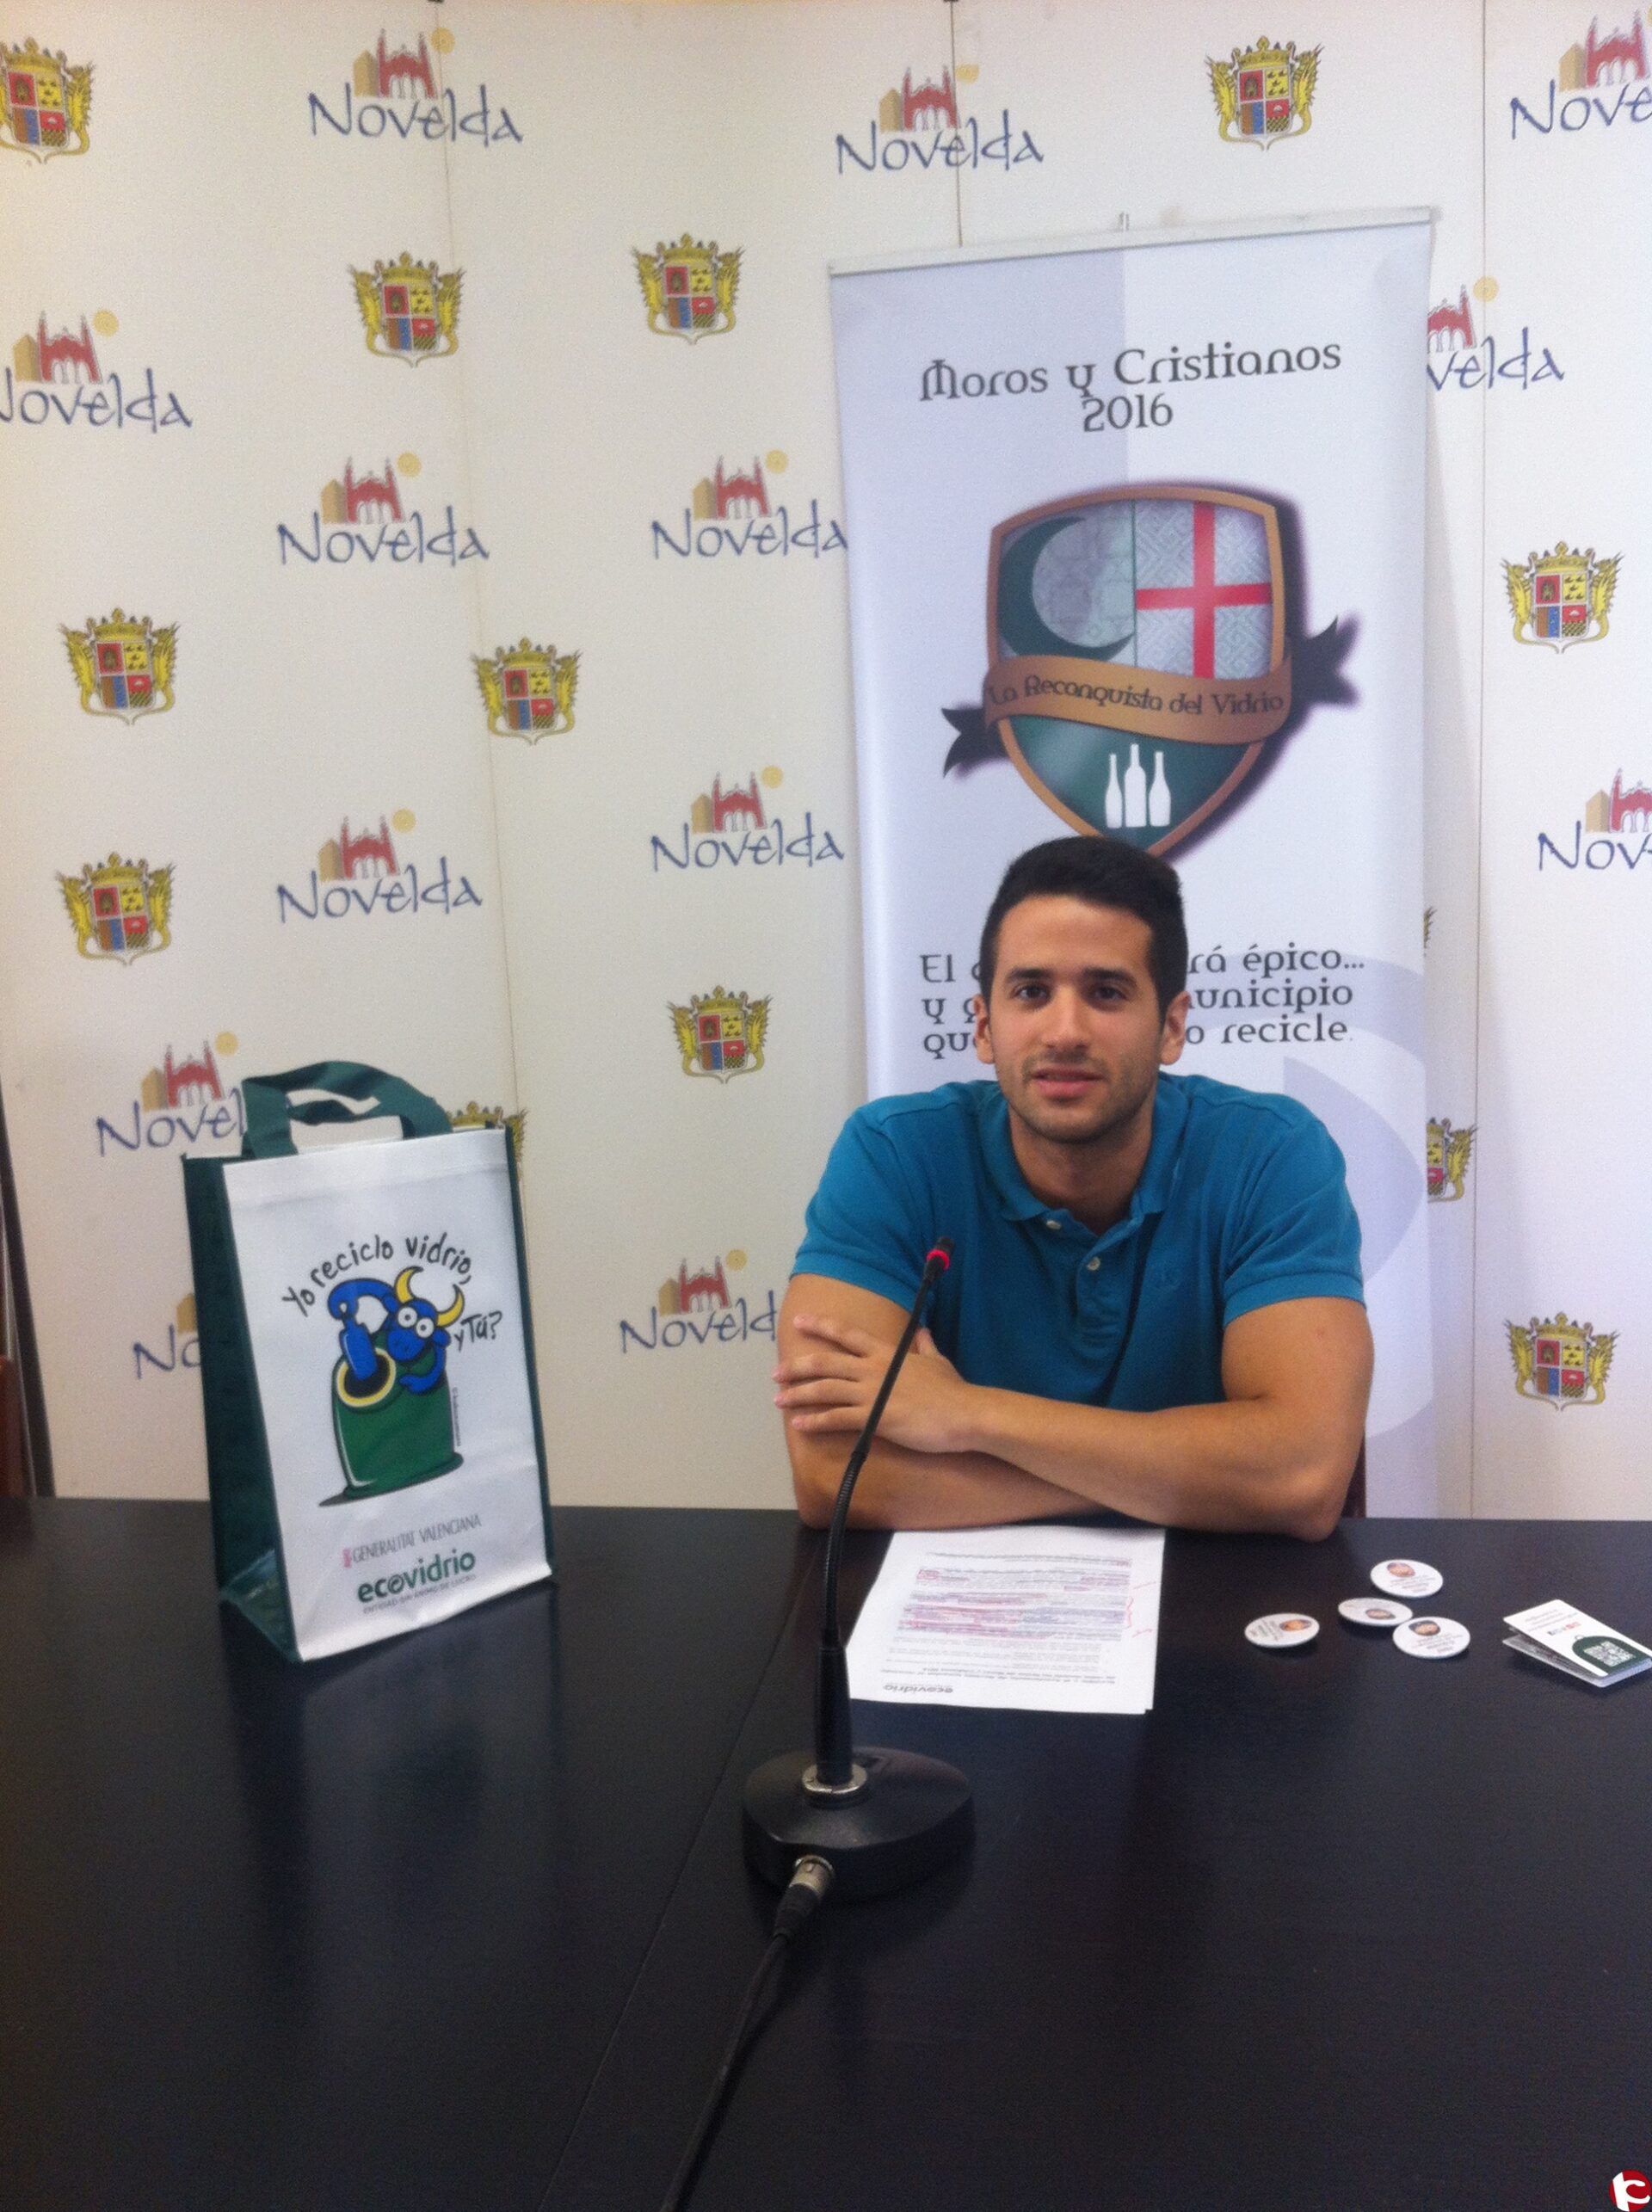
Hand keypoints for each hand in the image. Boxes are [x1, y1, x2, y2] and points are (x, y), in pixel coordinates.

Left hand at [774, 1317, 976, 1455]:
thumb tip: (923, 1332)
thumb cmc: (952, 1390)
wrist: (964, 1414)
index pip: (847, 1335)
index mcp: (887, 1353)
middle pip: (826, 1362)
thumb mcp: (938, 1361)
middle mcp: (873, 1369)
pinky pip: (836, 1418)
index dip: (821, 1327)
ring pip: (825, 1389)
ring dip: (799, 1394)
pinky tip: (799, 1424)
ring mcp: (872, 1393)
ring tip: (778, 1399)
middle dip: (798, 1366)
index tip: (800, 1321)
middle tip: (776, 1372)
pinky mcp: (874, 1418)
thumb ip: (925, 1346)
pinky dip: (815, 1421)